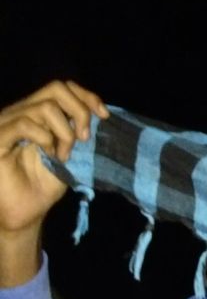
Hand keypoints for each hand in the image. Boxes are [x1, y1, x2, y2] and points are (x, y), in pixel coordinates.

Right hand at [0, 79, 108, 234]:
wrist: (27, 212)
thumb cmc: (45, 184)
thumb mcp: (70, 152)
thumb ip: (78, 130)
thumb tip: (101, 113)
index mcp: (36, 112)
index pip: (62, 87)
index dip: (87, 96)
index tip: (105, 116)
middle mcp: (20, 111)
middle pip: (56, 88)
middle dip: (80, 111)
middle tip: (84, 138)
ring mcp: (6, 123)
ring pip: (44, 107)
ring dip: (63, 133)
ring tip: (64, 154)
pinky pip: (25, 124)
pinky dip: (45, 138)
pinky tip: (49, 154)